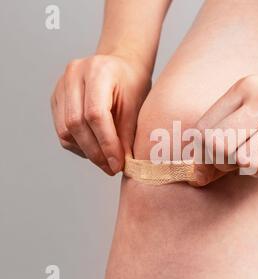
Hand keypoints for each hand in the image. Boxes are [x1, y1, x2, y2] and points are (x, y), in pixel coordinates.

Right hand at [51, 54, 150, 174]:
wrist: (120, 65)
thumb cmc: (132, 84)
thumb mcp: (137, 105)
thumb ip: (128, 133)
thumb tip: (123, 164)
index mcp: (98, 71)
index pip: (96, 114)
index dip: (106, 143)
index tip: (117, 164)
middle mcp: (74, 75)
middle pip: (75, 123)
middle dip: (95, 152)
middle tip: (111, 168)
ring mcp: (61, 85)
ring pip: (65, 130)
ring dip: (85, 151)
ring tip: (105, 161)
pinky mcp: (56, 98)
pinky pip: (62, 129)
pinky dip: (78, 145)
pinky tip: (95, 150)